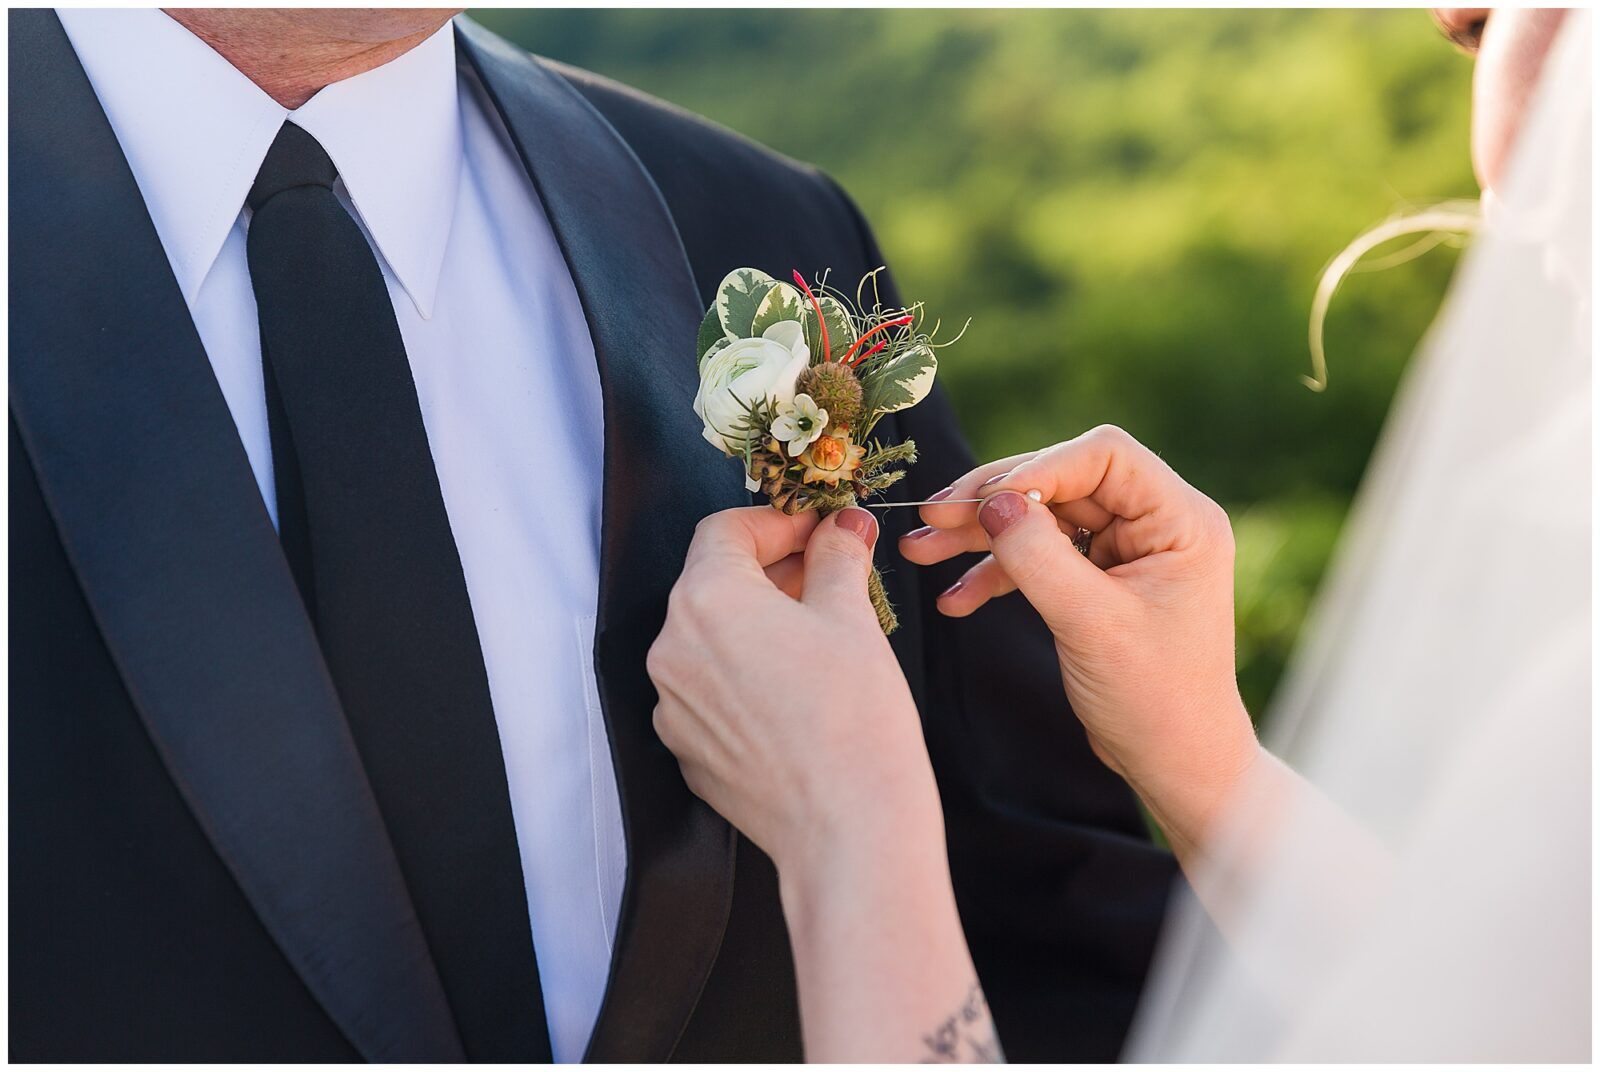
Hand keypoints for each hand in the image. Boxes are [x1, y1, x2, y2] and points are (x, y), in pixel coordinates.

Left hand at [648, 506, 941, 877]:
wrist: (848, 827)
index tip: (818, 532)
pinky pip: (709, 693)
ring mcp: (672, 705)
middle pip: (712, 584)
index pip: (725, 530)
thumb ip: (836, 558)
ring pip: (709, 640)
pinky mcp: (686, 751)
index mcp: (705, 600)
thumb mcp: (851, 618)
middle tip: (827, 576)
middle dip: (769, 572)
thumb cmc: (854, 720)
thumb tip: (840, 529)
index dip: (777, 522)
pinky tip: (794, 692)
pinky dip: (744, 678)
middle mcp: (671, 649)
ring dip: (755, 626)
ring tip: (816, 638)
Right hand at [898, 425, 1260, 857]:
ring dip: (980, 536)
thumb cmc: (1155, 699)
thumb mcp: (1091, 624)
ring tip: (920, 552)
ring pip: (1041, 518)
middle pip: (1061, 482)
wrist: (1174, 763)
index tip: (985, 502)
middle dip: (992, 502)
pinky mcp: (1098, 579)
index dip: (1039, 468)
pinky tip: (956, 601)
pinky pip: (1039, 557)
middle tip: (931, 518)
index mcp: (1180, 519)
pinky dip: (995, 574)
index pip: (1103, 456)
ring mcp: (1125, 550)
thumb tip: (994, 500)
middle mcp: (1156, 522)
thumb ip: (1039, 558)